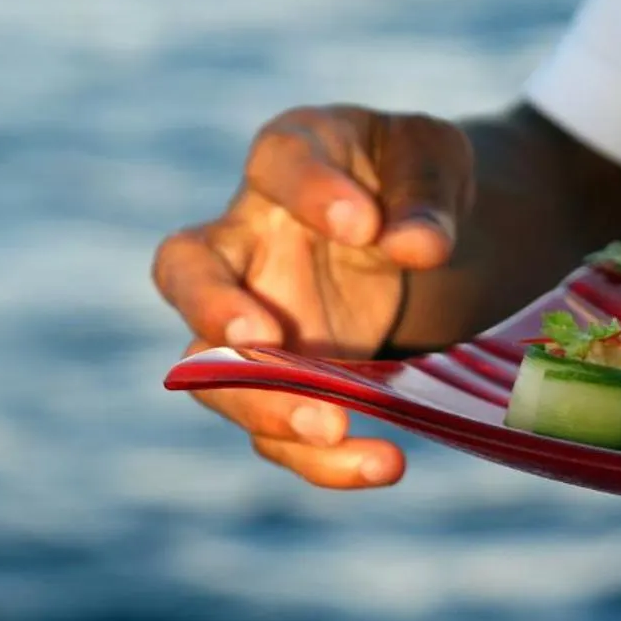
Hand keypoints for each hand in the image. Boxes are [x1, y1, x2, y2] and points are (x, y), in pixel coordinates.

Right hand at [152, 105, 473, 488]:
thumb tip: (418, 248)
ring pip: (211, 368)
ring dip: (261, 402)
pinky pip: (274, 427)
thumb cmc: (409, 178)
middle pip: (185, 267)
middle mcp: (247, 238)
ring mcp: (250, 314)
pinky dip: (321, 458)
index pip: (280, 160)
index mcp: (290, 157)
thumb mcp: (435, 160)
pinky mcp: (279, 378)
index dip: (310, 190)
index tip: (364, 224)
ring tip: (331, 427)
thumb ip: (428, 194)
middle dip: (210, 305)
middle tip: (259, 337)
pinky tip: (382, 463)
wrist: (414, 231)